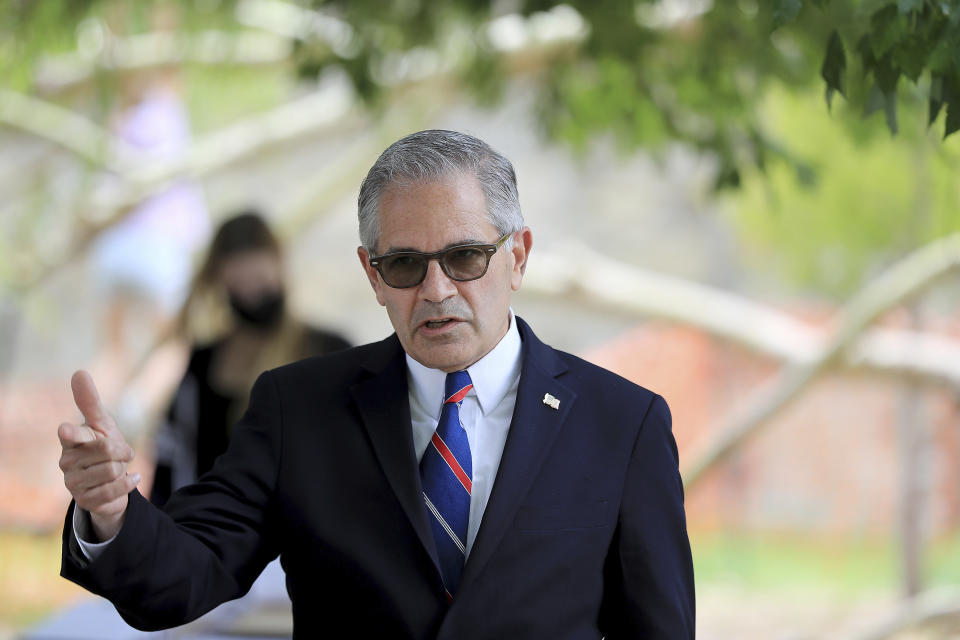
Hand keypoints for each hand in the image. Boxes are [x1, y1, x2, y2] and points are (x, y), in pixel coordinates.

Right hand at [58, 370, 139, 541]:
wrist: (112, 482)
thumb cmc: (103, 447)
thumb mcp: (101, 424)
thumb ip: (89, 401)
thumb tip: (78, 372)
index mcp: (71, 440)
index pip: (73, 435)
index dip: (72, 433)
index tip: (66, 429)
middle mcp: (67, 462)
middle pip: (107, 450)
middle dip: (123, 451)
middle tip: (121, 454)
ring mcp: (73, 483)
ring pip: (111, 470)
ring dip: (123, 470)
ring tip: (117, 470)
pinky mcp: (85, 501)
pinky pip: (113, 490)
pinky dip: (128, 483)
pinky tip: (131, 479)